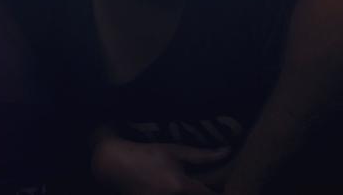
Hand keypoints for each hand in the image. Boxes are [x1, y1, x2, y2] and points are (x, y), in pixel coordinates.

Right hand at [91, 135, 229, 194]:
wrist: (116, 164)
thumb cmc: (148, 154)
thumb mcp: (175, 151)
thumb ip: (202, 156)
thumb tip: (227, 151)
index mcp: (181, 186)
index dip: (219, 193)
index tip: (226, 189)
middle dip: (202, 193)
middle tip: (202, 186)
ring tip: (186, 188)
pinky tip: (169, 189)